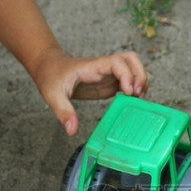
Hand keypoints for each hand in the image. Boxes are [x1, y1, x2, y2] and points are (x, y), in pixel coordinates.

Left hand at [31, 48, 148, 135]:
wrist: (49, 67)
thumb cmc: (51, 76)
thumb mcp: (54, 96)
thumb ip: (64, 113)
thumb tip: (72, 131)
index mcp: (93, 67)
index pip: (117, 62)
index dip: (127, 74)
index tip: (128, 91)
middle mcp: (104, 68)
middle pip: (131, 59)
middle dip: (140, 74)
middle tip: (138, 94)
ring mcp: (108, 74)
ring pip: (133, 67)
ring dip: (141, 80)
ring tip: (139, 98)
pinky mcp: (109, 82)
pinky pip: (128, 80)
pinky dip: (135, 88)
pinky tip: (133, 101)